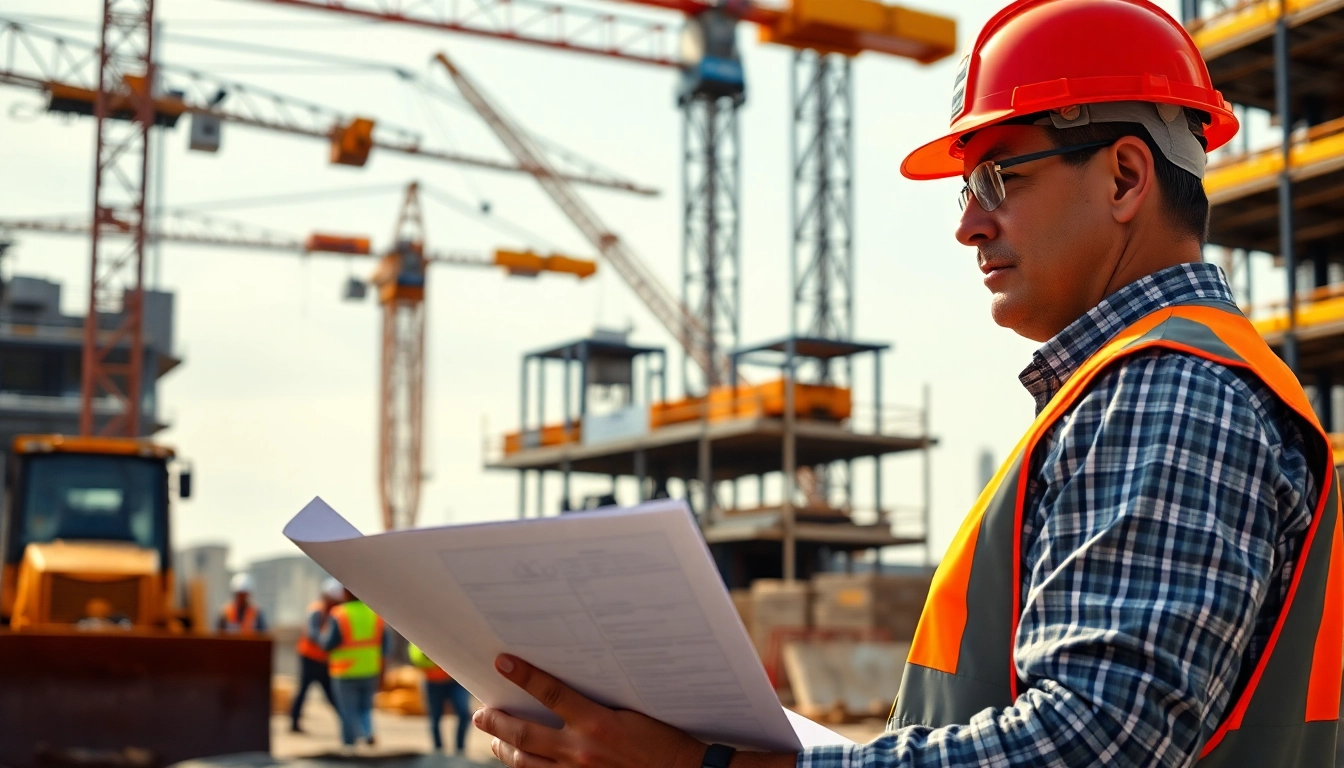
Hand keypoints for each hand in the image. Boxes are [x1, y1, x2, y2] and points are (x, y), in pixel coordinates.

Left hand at [473, 654, 706, 767]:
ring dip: (504, 748)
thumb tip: (568, 682)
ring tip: (493, 738)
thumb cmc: (664, 737)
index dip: (525, 676)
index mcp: (598, 723)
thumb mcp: (633, 710)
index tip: (503, 662)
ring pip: (526, 762)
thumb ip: (599, 699)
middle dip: (496, 722)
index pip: (551, 693)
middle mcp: (581, 751)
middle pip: (524, 735)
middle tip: (480, 713)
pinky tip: (520, 760)